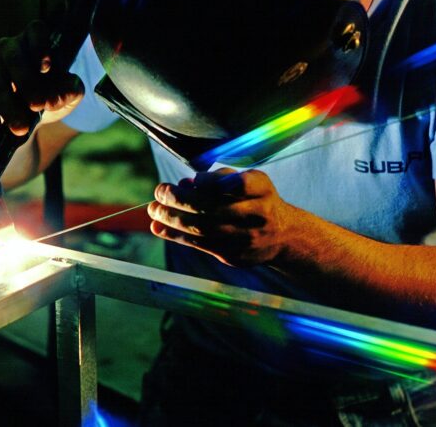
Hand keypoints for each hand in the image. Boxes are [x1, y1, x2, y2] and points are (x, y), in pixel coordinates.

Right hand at [0, 20, 84, 152]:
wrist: (28, 119)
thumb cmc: (51, 96)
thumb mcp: (67, 95)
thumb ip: (69, 91)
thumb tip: (56, 97)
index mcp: (35, 42)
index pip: (35, 31)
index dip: (40, 45)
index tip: (47, 67)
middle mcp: (9, 49)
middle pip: (13, 57)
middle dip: (26, 82)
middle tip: (38, 106)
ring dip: (8, 108)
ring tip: (21, 130)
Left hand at [148, 167, 296, 266]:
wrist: (282, 236)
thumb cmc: (258, 201)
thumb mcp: (250, 182)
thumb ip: (219, 178)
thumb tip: (184, 184)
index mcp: (262, 190)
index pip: (240, 184)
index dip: (213, 182)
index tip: (192, 180)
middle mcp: (258, 215)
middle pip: (214, 208)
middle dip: (181, 199)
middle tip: (160, 190)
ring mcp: (246, 238)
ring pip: (203, 229)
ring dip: (173, 219)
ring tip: (153, 209)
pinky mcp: (234, 255)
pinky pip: (200, 245)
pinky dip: (176, 235)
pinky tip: (158, 227)